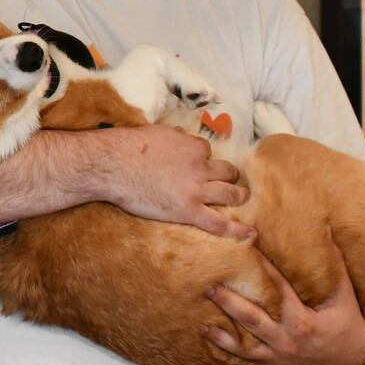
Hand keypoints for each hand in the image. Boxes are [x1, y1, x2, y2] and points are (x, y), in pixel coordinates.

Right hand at [78, 123, 252, 239]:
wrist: (114, 165)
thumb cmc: (128, 147)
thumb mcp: (155, 132)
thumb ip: (172, 135)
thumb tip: (179, 132)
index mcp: (192, 146)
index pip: (207, 151)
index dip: (203, 159)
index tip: (196, 165)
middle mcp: (201, 166)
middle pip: (227, 171)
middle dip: (229, 176)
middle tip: (228, 182)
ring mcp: (197, 190)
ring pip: (231, 194)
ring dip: (239, 196)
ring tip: (242, 200)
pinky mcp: (189, 211)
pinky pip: (219, 223)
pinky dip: (237, 229)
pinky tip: (250, 233)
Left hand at [203, 245, 364, 364]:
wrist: (352, 358)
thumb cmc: (347, 320)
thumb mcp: (343, 294)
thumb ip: (334, 267)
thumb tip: (324, 232)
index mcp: (302, 322)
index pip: (277, 291)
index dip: (261, 271)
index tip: (246, 252)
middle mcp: (287, 340)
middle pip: (252, 320)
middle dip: (230, 302)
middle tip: (210, 284)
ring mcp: (278, 355)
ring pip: (244, 344)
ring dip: (222, 332)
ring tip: (202, 315)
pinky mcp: (273, 364)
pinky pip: (246, 359)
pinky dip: (226, 349)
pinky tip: (208, 335)